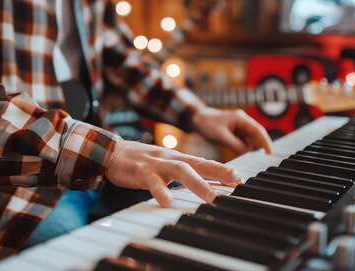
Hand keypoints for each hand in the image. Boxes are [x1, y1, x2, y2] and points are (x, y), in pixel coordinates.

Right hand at [104, 138, 242, 206]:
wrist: (114, 152)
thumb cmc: (144, 163)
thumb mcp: (167, 167)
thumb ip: (186, 175)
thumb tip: (209, 187)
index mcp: (180, 159)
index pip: (206, 163)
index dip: (224, 170)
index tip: (241, 180)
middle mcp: (172, 159)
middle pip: (200, 163)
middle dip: (219, 172)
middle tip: (236, 182)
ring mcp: (158, 164)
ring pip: (181, 170)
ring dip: (198, 183)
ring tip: (212, 197)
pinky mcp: (141, 171)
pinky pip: (152, 182)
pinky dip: (160, 191)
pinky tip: (166, 202)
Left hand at [192, 107, 271, 154]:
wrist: (196, 119)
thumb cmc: (206, 124)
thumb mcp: (221, 136)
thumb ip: (235, 144)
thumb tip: (248, 152)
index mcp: (241, 118)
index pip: (258, 130)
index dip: (265, 142)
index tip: (270, 153)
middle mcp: (242, 122)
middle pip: (257, 134)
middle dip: (262, 146)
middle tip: (265, 159)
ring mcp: (239, 127)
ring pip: (251, 139)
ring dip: (254, 148)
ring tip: (256, 159)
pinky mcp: (235, 132)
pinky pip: (244, 141)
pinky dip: (247, 148)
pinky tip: (247, 155)